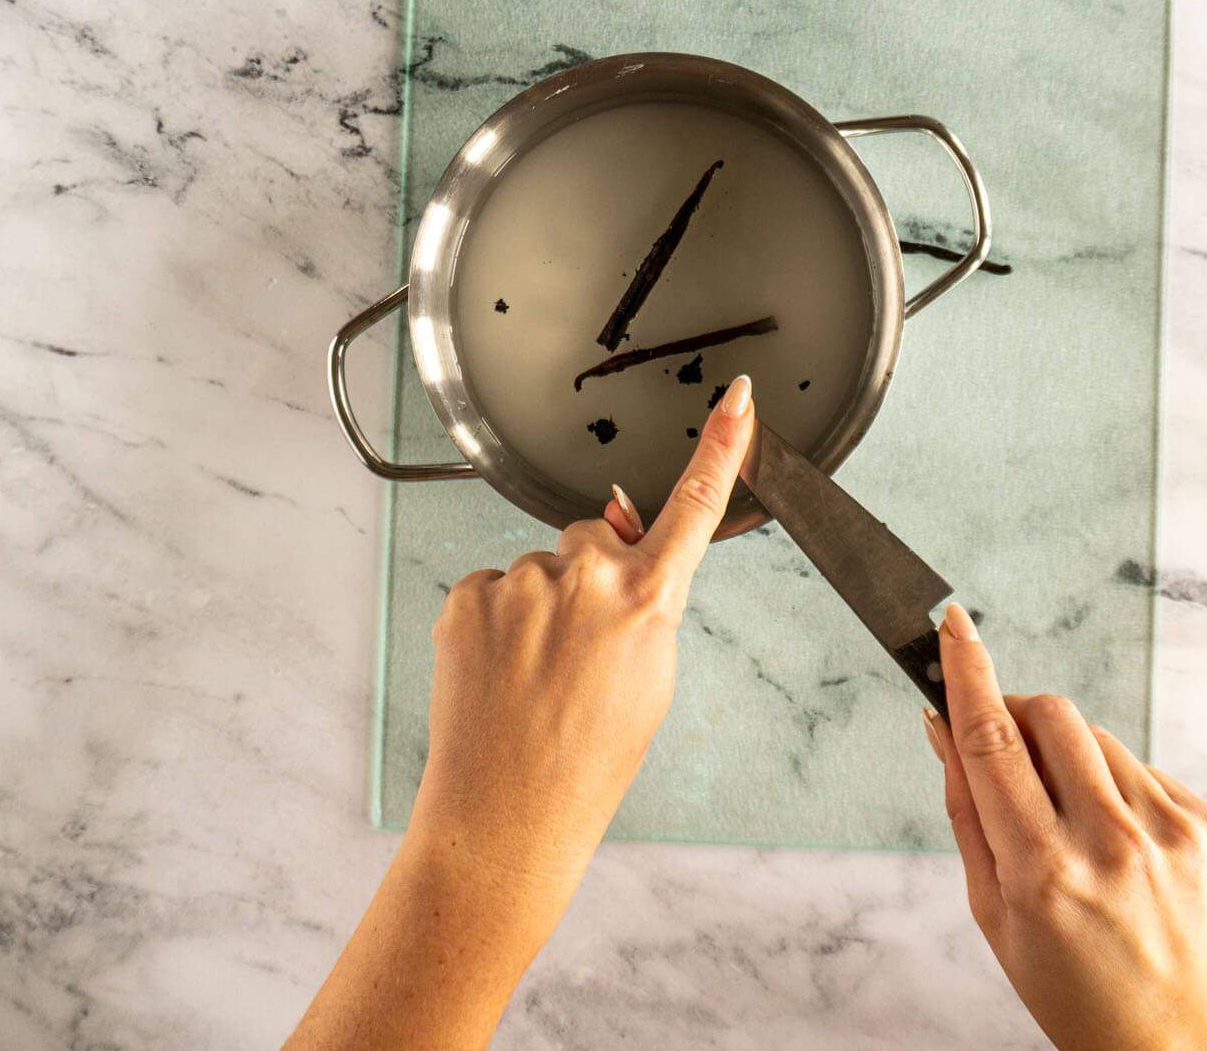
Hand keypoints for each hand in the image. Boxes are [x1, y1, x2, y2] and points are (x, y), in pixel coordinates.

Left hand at [284, 376, 756, 1050]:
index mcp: (647, 600)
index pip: (695, 505)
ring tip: (537, 677)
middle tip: (582, 650)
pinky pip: (494, 587)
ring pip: (541, 568)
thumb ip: (645, 601)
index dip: (721, 446)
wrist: (508, 810)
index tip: (736, 397)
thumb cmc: (587, 759)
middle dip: (593, 575)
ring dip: (541, 607)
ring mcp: (523, 582)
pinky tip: (502, 672)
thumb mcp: (651, 678)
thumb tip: (619, 543)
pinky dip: (498, 622)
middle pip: (598, 536)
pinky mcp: (470, 594)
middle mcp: (586, 577)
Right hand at [924, 605, 1206, 1050]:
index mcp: (1043, 872)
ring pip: (1096, 735)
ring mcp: (1168, 830)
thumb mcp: (994, 914)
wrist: (1191, 1035)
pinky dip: (1114, 787)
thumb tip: (943, 727)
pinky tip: (1117, 845)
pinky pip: (1140, 767)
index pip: (993, 741)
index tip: (952, 625)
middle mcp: (1109, 843)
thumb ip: (967, 812)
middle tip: (1003, 750)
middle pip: (1048, 713)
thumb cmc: (1077, 987)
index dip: (967, 673)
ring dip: (1067, 758)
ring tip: (1070, 828)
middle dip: (1016, 712)